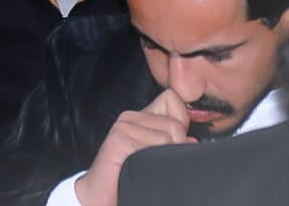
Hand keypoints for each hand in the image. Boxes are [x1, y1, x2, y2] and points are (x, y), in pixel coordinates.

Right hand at [73, 89, 193, 205]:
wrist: (101, 195)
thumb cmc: (128, 175)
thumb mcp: (153, 153)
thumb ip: (173, 141)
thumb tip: (193, 140)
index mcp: (140, 116)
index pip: (173, 99)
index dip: (182, 121)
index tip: (176, 141)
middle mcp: (129, 118)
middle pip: (176, 123)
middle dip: (177, 147)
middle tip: (160, 162)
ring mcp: (122, 128)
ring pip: (168, 138)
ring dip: (166, 158)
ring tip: (149, 167)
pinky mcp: (118, 141)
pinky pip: (153, 150)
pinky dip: (154, 164)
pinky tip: (142, 169)